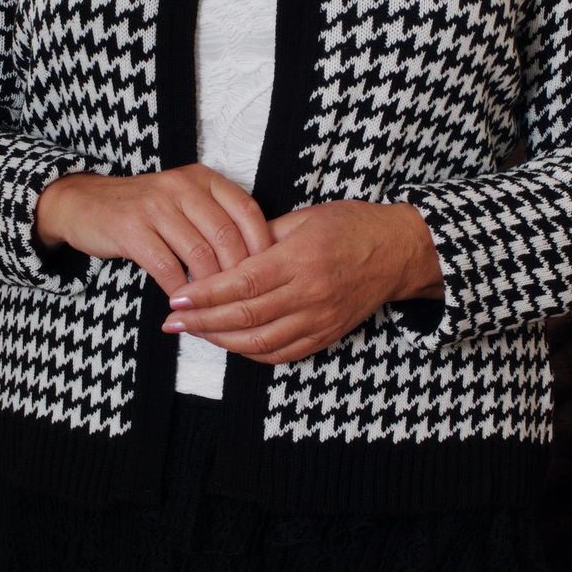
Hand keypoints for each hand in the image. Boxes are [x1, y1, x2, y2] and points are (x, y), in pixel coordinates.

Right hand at [34, 164, 274, 297]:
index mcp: (203, 178)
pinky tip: (185, 306)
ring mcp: (155, 205)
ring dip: (211, 289)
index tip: (269, 276)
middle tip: (244, 301)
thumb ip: (217, 219)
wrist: (84, 203)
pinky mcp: (131, 228)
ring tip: (216, 308)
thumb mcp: (185, 200)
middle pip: (227, 237)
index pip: (248, 211)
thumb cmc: (146, 210)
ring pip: (199, 255)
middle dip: (239, 275)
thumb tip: (260, 261)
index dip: (263, 247)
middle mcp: (182, 186)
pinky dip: (181, 292)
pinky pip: (167, 268)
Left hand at [160, 200, 443, 363]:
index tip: (178, 296)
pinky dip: (251, 353)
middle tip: (172, 322)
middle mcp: (310, 294)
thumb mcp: (305, 217)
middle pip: (246, 317)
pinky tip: (230, 343)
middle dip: (203, 322)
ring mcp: (319, 319)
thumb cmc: (352, 226)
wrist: (399, 252)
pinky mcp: (326, 335)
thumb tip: (222, 252)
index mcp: (301, 259)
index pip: (244, 282)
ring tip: (194, 332)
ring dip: (221, 341)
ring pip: (260, 342)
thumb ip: (262, 235)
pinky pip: (282, 354)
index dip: (207, 294)